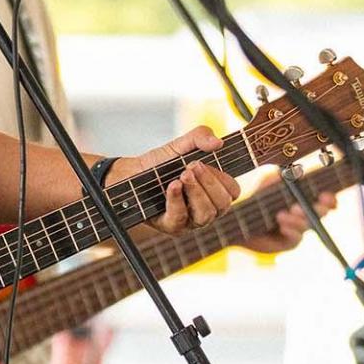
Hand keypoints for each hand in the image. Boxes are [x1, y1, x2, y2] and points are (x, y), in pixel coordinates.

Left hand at [109, 126, 240, 234]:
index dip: (222, 178)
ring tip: (182, 175)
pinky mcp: (170, 226)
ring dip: (196, 192)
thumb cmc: (160, 163)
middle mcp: (205, 209)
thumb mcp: (180, 145)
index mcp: (213, 192)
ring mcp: (189, 220)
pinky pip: (180, 218)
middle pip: (222, 205)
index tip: (203, 162)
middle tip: (192, 166)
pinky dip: (177, 200)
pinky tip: (172, 185)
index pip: (232, 191)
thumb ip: (200, 137)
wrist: (130, 173)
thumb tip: (218, 142)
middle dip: (209, 183)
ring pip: (205, 215)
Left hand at [237, 173, 337, 253]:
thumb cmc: (257, 200)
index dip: (330, 199)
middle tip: (313, 204)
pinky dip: (291, 231)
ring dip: (298, 219)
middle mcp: (305, 215)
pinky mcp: (289, 242)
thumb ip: (280, 177)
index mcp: (305, 199)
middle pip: (322, 213)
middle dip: (320, 208)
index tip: (326, 195)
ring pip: (307, 225)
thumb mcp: (267, 184)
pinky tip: (282, 227)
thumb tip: (295, 172)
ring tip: (282, 214)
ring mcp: (298, 229)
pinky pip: (296, 238)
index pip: (325, 200)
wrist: (240, 220)